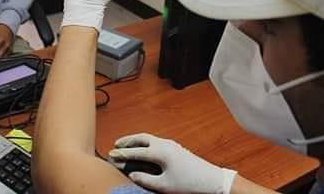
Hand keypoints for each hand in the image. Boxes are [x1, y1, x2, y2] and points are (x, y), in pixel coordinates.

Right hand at [109, 133, 236, 193]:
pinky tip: (144, 149)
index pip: (136, 152)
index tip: (111, 154)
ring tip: (127, 144)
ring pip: (149, 138)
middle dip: (127, 141)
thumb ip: (146, 180)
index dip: (122, 154)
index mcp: (160, 152)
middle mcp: (164, 144)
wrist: (212, 180)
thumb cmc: (189, 183)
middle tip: (116, 144)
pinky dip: (145, 143)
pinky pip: (155, 141)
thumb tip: (132, 174)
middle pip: (141, 138)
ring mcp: (171, 144)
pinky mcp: (175, 147)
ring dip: (136, 140)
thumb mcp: (165, 186)